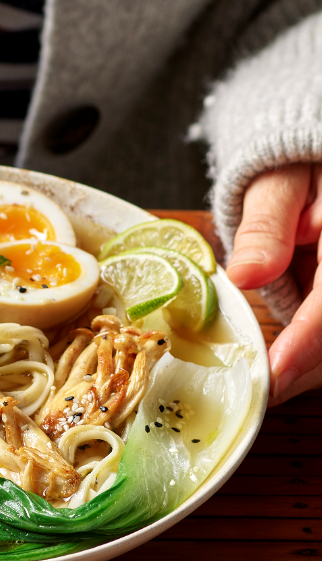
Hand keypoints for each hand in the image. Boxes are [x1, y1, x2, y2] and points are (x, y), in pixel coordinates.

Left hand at [226, 163, 321, 404]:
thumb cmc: (295, 170)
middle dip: (308, 367)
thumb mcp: (276, 184)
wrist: (318, 168)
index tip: (276, 371)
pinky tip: (284, 369)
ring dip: (311, 368)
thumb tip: (246, 274)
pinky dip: (312, 355)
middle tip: (263, 392)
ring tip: (269, 387)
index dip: (308, 339)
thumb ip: (266, 226)